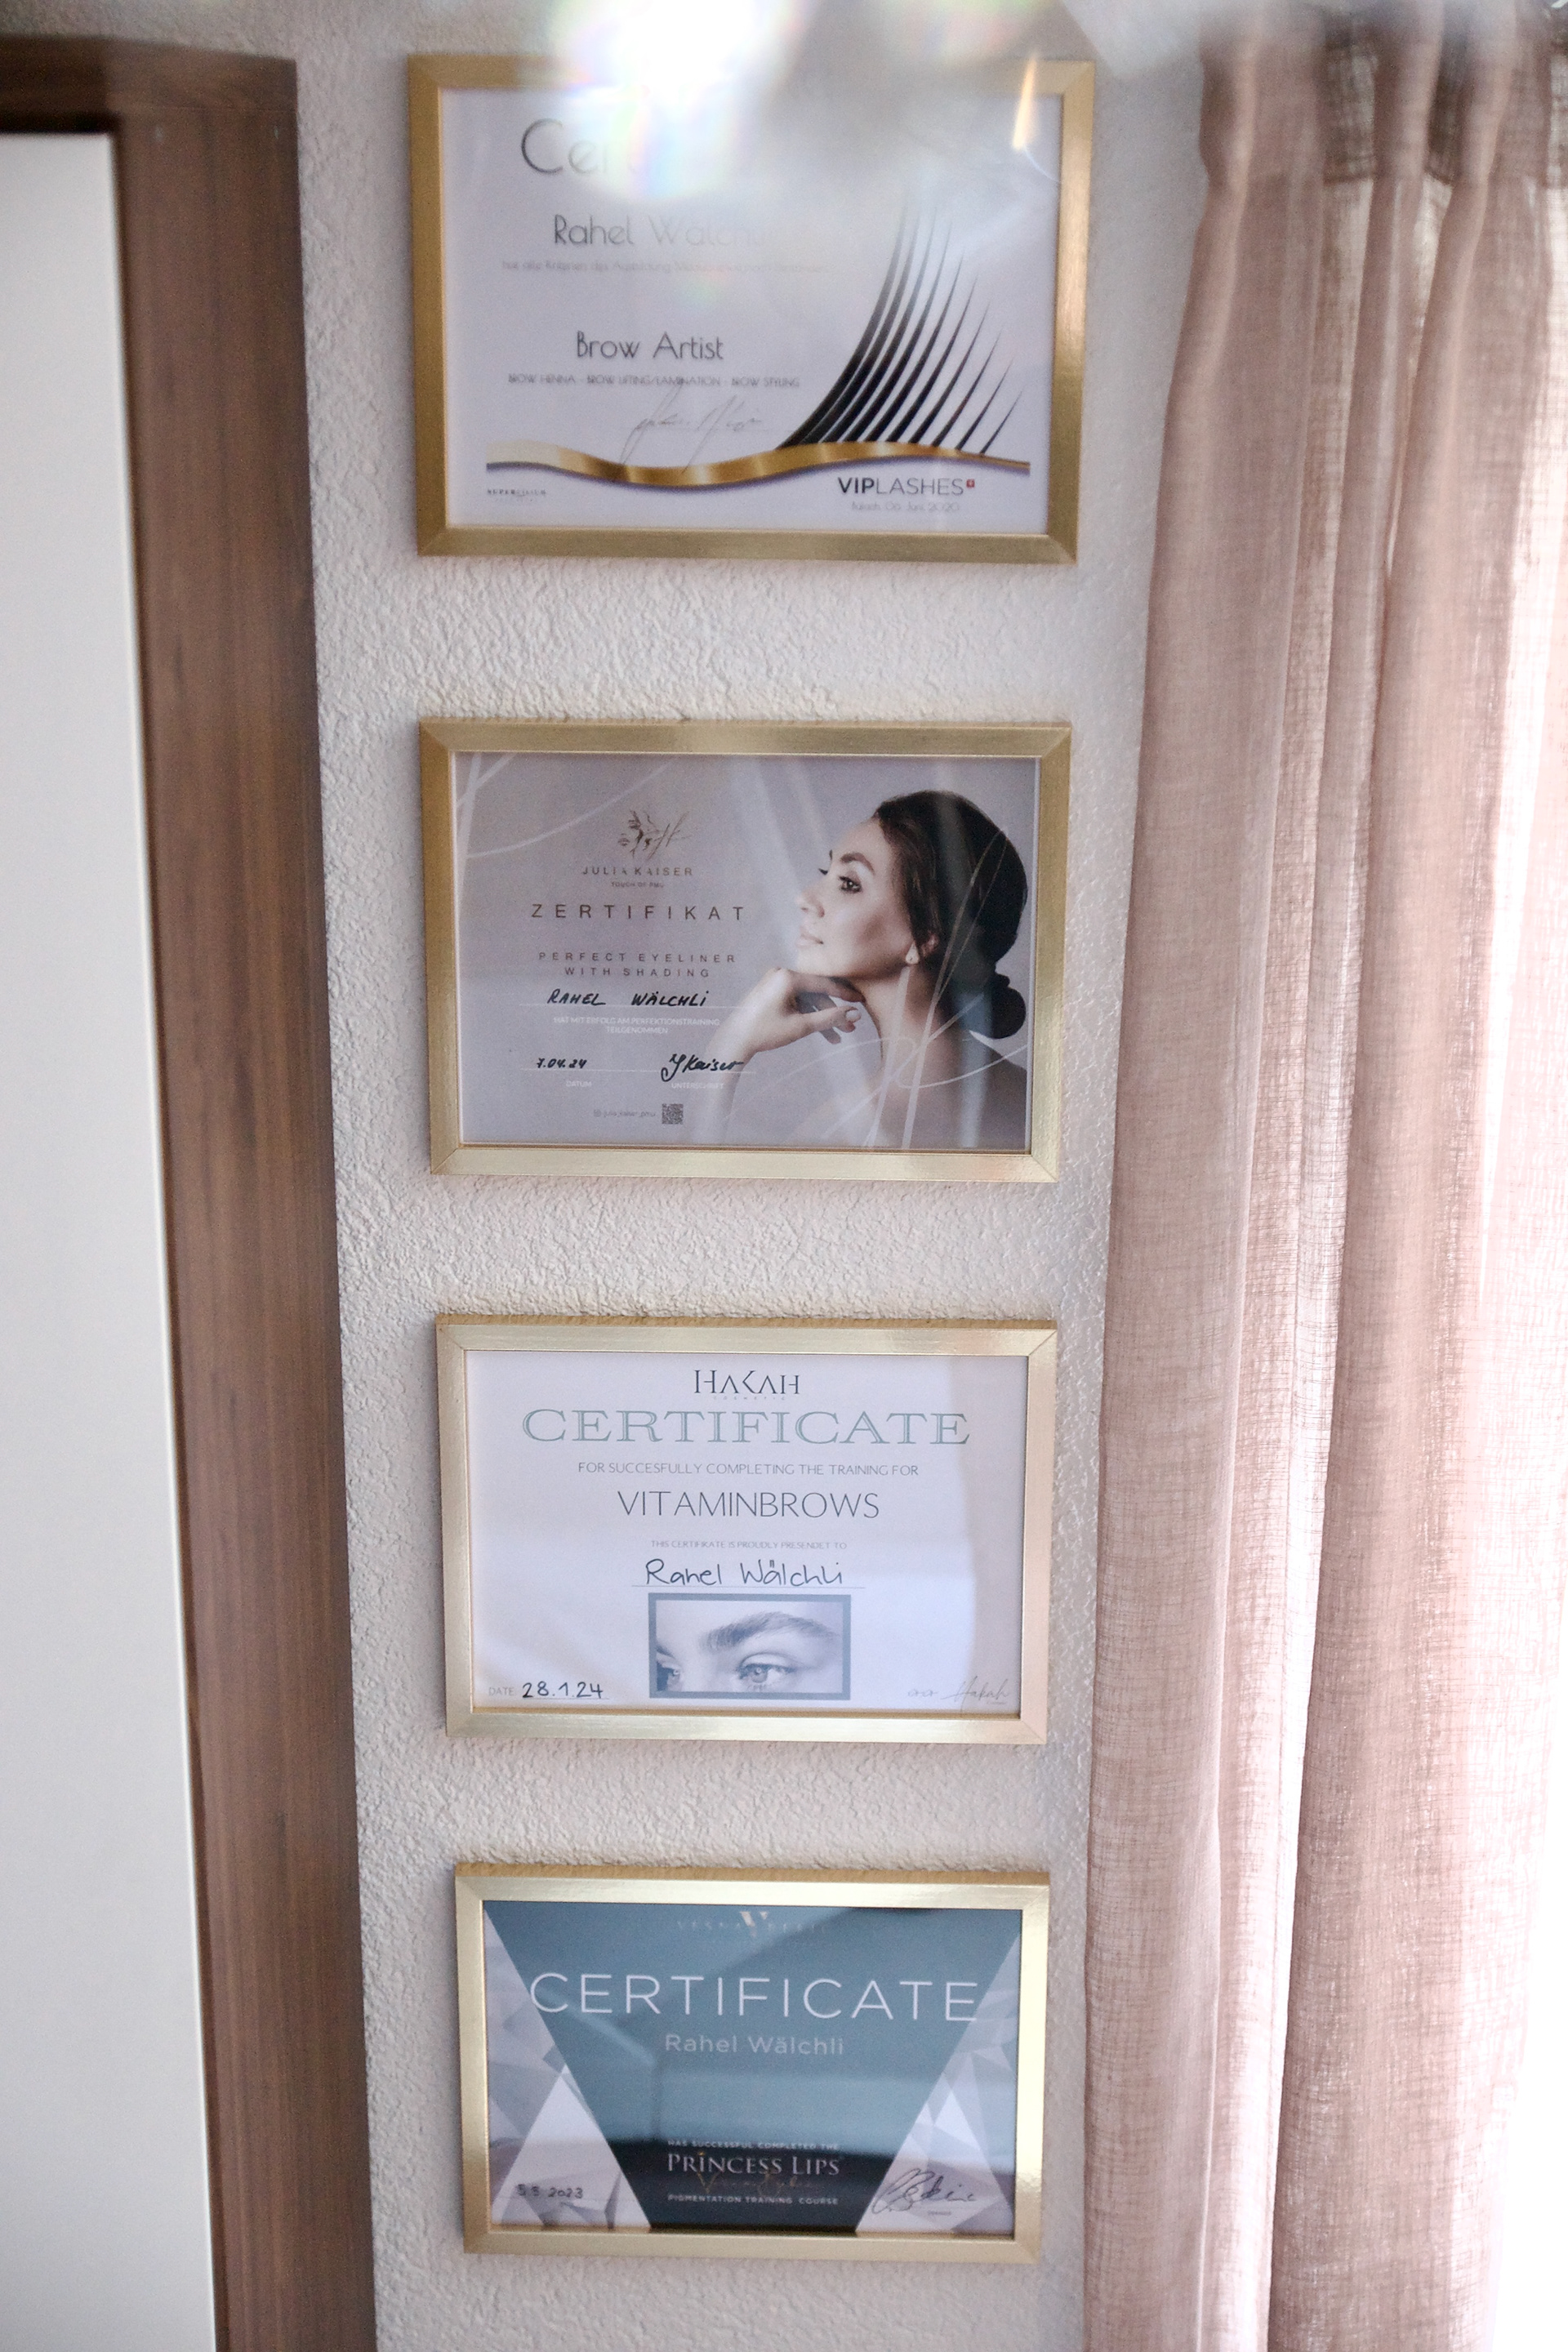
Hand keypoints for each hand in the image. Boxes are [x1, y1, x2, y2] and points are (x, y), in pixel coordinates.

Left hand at [708, 967, 861, 1066]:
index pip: (824, 983)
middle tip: (850, 1029)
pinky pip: (796, 1001)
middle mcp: (781, 973)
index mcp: (787, 976)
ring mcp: (775, 981)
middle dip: (833, 1012)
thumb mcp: (801, 1026)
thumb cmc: (765, 1032)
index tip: (861, 1001)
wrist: (734, 1040)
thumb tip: (855, 1014)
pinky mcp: (771, 991)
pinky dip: (806, 1015)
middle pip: (816, 992)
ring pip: (807, 999)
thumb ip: (830, 1018)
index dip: (845, 994)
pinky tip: (820, 1032)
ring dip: (821, 1017)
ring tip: (836, 1038)